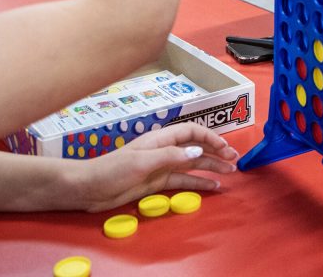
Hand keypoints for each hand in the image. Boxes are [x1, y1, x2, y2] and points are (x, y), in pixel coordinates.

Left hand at [70, 123, 238, 212]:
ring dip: (211, 167)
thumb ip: (171, 156)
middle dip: (216, 152)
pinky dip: (198, 182)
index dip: (210, 137)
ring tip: (229, 173)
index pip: (191, 132)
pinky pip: (183, 181)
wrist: (87, 189)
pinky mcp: (156, 182)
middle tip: (235, 160)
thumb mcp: (142, 162)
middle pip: (196, 148)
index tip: (225, 147)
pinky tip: (212, 186)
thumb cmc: (111, 170)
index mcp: (160, 139)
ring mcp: (161, 167)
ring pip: (192, 165)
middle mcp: (164, 151)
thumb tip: (198, 152)